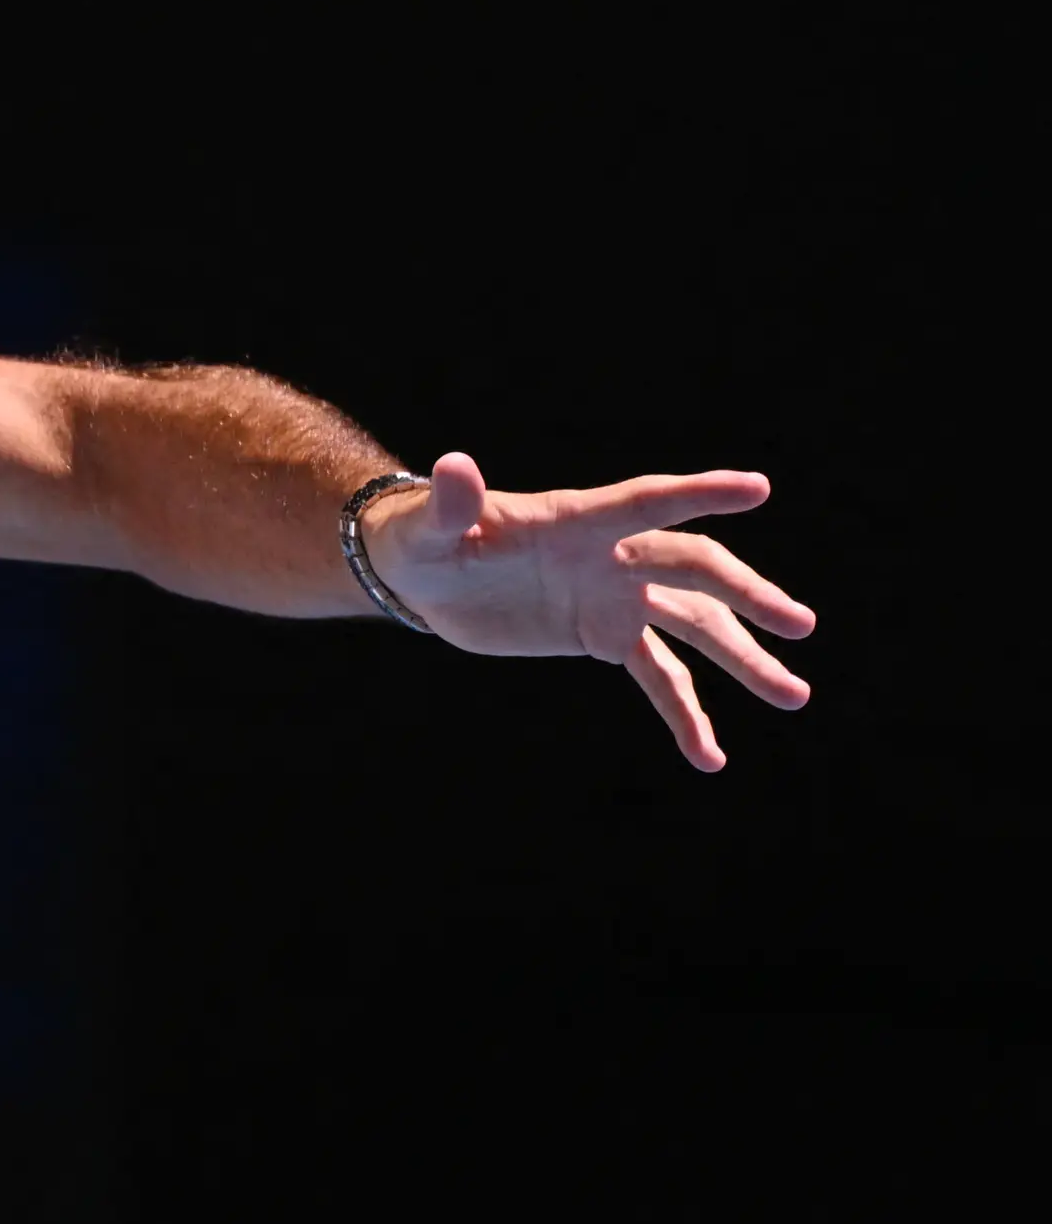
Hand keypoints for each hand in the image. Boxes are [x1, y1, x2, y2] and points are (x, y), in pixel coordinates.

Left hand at [363, 452, 815, 770]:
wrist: (424, 577)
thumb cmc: (423, 539)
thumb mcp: (428, 529)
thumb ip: (450, 504)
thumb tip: (453, 466)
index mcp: (578, 520)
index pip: (646, 502)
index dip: (697, 494)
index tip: (757, 488)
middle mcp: (613, 555)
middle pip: (693, 571)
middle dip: (746, 596)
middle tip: (800, 625)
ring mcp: (617, 597)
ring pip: (695, 627)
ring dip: (744, 660)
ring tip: (796, 697)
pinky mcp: (606, 636)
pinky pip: (659, 676)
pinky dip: (686, 714)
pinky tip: (710, 757)